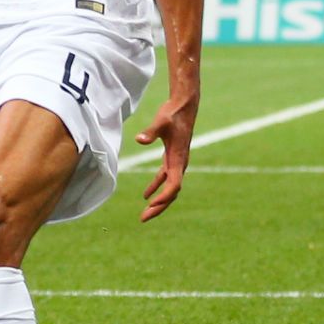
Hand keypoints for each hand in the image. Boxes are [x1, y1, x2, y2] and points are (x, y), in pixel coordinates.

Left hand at [133, 95, 197, 221]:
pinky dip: (156, 187)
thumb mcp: (161, 122)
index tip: (150, 204)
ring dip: (158, 202)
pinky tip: (146, 195)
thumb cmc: (173, 113)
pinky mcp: (172, 158)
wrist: (184, 105)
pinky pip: (165, 178)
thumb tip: (140, 140)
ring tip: (145, 214)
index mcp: (179, 159)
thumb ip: (151, 132)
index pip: (174, 185)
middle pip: (171, 192)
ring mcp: (177, 162)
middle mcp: (180, 164)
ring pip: (169, 188)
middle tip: (143, 218)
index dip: (163, 196)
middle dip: (159, 207)